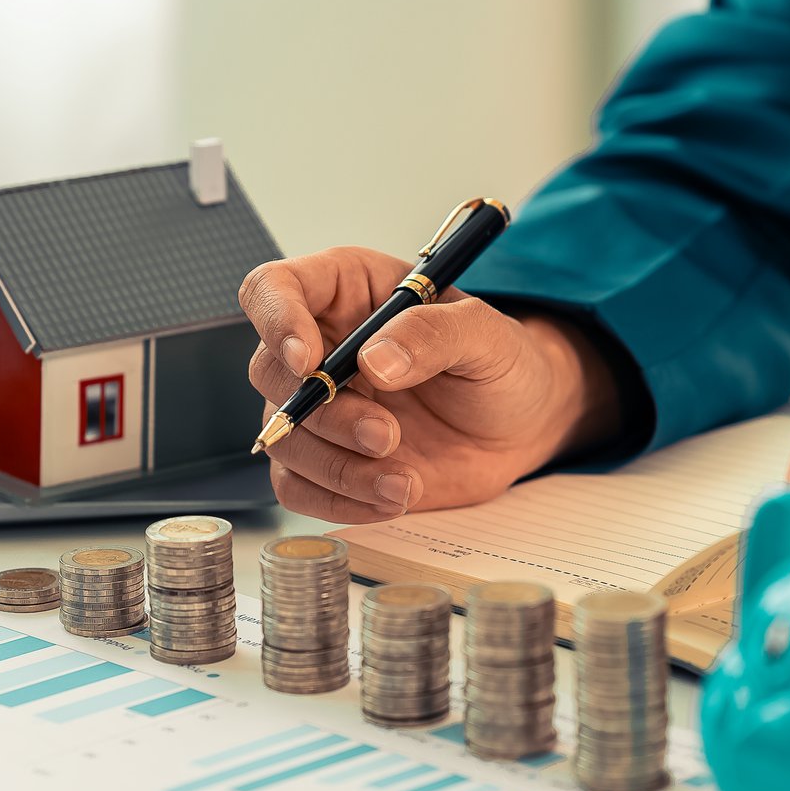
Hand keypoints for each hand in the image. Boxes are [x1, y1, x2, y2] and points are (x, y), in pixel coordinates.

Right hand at [241, 247, 617, 521]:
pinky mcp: (327, 459)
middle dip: (324, 415)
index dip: (277, 321)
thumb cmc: (501, 365)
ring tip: (404, 482)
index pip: (273, 289)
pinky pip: (297, 486)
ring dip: (338, 467)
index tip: (310, 362)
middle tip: (386, 436)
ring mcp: (319, 407)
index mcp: (346, 291)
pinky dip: (337, 501)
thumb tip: (375, 359)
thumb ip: (434, 334)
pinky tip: (390, 498)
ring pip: (283, 437)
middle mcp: (320, 345)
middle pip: (269, 372)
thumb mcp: (487, 336)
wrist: (520, 427)